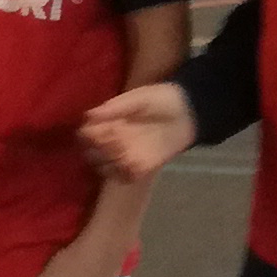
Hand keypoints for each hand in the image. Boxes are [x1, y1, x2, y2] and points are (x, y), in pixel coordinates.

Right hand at [82, 82, 196, 179]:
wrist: (190, 112)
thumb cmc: (163, 99)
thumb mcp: (139, 98)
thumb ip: (116, 107)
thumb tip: (88, 115)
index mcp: (109, 123)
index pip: (86, 134)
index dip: (88, 136)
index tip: (98, 131)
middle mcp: (113, 140)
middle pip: (91, 154)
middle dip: (96, 152)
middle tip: (114, 142)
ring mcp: (127, 155)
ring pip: (105, 168)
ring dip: (109, 164)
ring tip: (124, 153)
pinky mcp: (142, 167)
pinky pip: (125, 177)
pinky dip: (123, 175)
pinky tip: (131, 166)